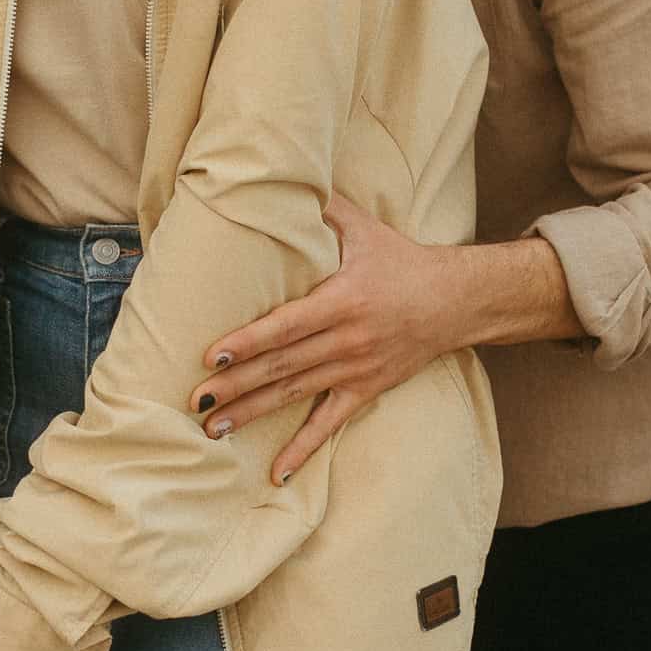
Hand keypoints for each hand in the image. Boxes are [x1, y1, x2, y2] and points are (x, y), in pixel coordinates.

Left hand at [190, 194, 465, 484]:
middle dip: (236, 385)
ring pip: (296, 395)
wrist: (456, 300)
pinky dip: (302, 450)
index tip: (211, 356)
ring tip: (212, 429)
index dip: (249, 342)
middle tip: (194, 401)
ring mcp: (356, 369)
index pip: (287, 325)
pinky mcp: (366, 389)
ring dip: (253, 413)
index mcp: (343, 299)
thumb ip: (323, 208)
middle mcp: (348, 339)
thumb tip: (282, 176)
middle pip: (283, 366)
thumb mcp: (364, 227)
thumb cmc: (400, 259)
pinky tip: (275, 473)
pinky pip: (329, 424)